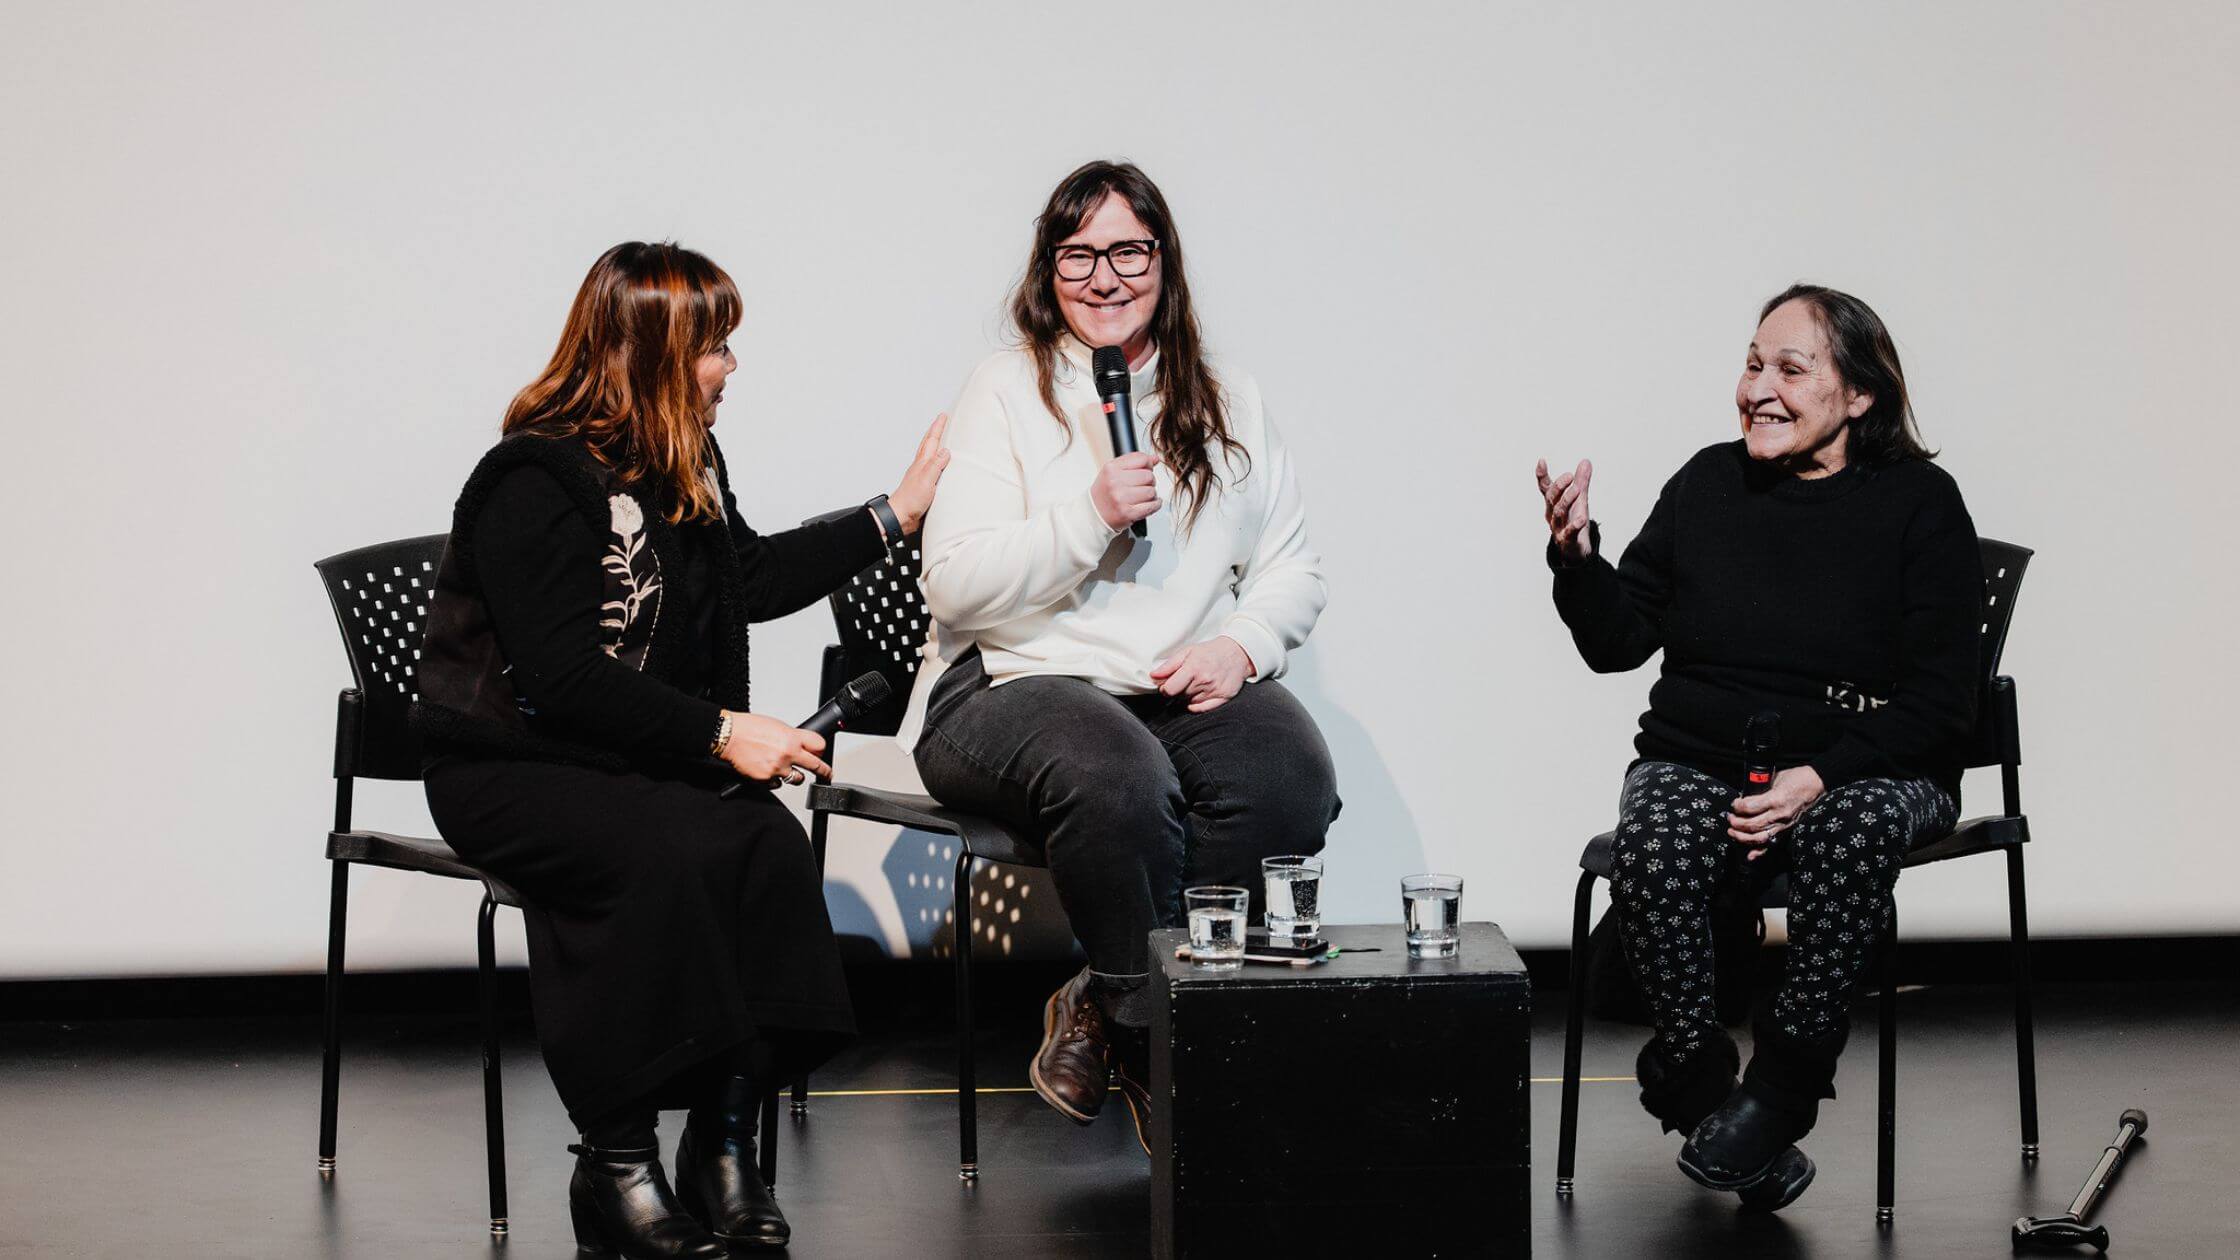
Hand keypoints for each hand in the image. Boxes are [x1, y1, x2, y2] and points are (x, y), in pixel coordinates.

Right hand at [718, 712, 832, 785]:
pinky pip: (778, 784)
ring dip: (795, 776)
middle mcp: (788, 753)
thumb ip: (791, 737)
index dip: (821, 751)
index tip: (821, 754)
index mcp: (792, 737)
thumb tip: (801, 745)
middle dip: (824, 771)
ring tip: (784, 768)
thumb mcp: (777, 726)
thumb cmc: (749, 728)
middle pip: (816, 766)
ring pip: (797, 779)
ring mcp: (778, 768)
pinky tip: (767, 770)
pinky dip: (774, 779)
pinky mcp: (767, 779)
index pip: (819, 746)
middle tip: (827, 774)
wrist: (729, 736)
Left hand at [887, 412, 950, 534]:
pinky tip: (939, 466)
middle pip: (928, 444)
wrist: (900, 516)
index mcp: (923, 463)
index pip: (932, 440)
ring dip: (934, 444)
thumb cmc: (910, 500)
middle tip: (940, 421)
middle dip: (935, 431)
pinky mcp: (924, 486)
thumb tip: (946, 451)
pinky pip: (932, 468)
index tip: (943, 416)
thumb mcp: (927, 480)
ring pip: (929, 455)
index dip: (938, 427)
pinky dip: (936, 461)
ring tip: (940, 438)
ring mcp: (921, 476)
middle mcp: (921, 467)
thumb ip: (936, 464)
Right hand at [1091, 451, 1160, 531]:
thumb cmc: (1105, 492)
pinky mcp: (1127, 513)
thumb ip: (1134, 462)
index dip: (1149, 464)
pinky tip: (1150, 503)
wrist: (1094, 513)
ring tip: (1143, 496)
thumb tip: (1155, 458)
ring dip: (1151, 494)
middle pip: (1149, 476)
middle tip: (1143, 485)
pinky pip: (1152, 506)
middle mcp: (1114, 482)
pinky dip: (1155, 504)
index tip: (1147, 469)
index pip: (1142, 459)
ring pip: (1151, 491)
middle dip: (1150, 481)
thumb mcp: (1113, 471)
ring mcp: (1120, 498)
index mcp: (1111, 469)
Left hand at [1149, 636, 1252, 712]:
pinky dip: (1197, 705)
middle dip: (1178, 690)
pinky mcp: (1223, 697)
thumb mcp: (1187, 652)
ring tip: (1195, 683)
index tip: (1166, 685)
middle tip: (1184, 680)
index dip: (1164, 688)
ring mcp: (1214, 691)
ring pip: (1190, 702)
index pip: (1170, 689)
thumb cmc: (1211, 651)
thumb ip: (1169, 665)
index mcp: (1193, 668)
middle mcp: (1204, 681)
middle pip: (1179, 696)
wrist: (1238, 652)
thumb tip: (1153, 676)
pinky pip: (1203, 708)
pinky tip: (1197, 696)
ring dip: (1188, 696)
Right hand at [1535, 458, 1593, 562]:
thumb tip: (1585, 461)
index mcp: (1553, 504)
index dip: (1542, 476)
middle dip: (1559, 487)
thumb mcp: (1579, 500)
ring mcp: (1558, 528)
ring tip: (1577, 490)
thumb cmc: (1574, 522)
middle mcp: (1552, 515)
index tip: (1541, 461)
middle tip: (1569, 476)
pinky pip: (1569, 532)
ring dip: (1567, 500)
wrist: (1575, 551)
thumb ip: (1581, 482)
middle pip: (1551, 499)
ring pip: (1559, 512)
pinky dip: (1575, 525)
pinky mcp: (1567, 540)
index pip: (1545, 489)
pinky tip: (1582, 519)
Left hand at [1728, 766, 1824, 859]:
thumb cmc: (1797, 778)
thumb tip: (1745, 797)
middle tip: (1730, 818)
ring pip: (1759, 837)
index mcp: (1775, 799)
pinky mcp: (1787, 829)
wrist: (1816, 784)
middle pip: (1752, 824)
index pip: (1750, 807)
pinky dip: (1760, 851)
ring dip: (1743, 837)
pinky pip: (1772, 843)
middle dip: (1737, 823)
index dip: (1738, 806)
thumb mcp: (1776, 778)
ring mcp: (1784, 824)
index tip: (1734, 804)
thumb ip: (1760, 790)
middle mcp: (1779, 814)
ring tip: (1733, 832)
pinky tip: (1749, 855)